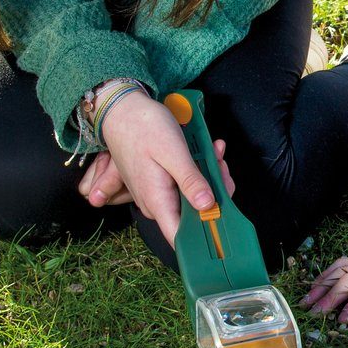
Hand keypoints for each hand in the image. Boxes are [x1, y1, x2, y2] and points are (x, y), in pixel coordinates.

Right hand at [83, 93, 234, 247]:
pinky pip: (185, 185)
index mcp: (157, 200)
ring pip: (193, 198)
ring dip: (209, 177)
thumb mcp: (173, 151)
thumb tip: (207, 206)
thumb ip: (190, 180)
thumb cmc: (144, 127)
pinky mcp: (160, 183)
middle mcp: (155, 202)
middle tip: (220, 163)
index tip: (225, 217)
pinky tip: (207, 151)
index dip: (204, 234)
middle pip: (194, 215)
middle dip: (215, 192)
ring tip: (214, 152)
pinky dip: (199, 170)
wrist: (122, 110)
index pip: (179, 236)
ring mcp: (157, 193)